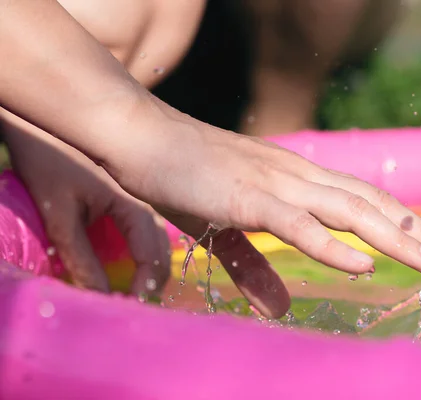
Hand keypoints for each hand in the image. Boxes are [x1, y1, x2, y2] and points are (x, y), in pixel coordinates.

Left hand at [2, 114, 170, 297]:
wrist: (39, 129)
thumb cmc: (49, 165)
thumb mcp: (60, 216)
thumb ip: (81, 258)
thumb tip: (99, 297)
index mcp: (134, 207)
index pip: (153, 256)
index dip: (146, 287)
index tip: (131, 309)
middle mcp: (143, 207)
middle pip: (163, 253)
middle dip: (153, 284)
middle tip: (134, 309)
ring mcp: (137, 205)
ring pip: (156, 246)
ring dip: (149, 273)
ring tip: (134, 295)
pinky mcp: (124, 205)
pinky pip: (143, 239)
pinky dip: (140, 260)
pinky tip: (127, 272)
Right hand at [102, 97, 420, 317]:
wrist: (143, 137)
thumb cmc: (185, 176)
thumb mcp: (226, 229)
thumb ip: (254, 268)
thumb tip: (279, 309)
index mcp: (295, 179)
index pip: (360, 198)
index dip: (398, 220)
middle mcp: (296, 176)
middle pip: (368, 203)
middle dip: (413, 230)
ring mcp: (274, 184)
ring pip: (347, 210)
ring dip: (393, 237)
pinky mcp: (247, 198)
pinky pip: (297, 224)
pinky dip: (332, 245)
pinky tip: (364, 263)